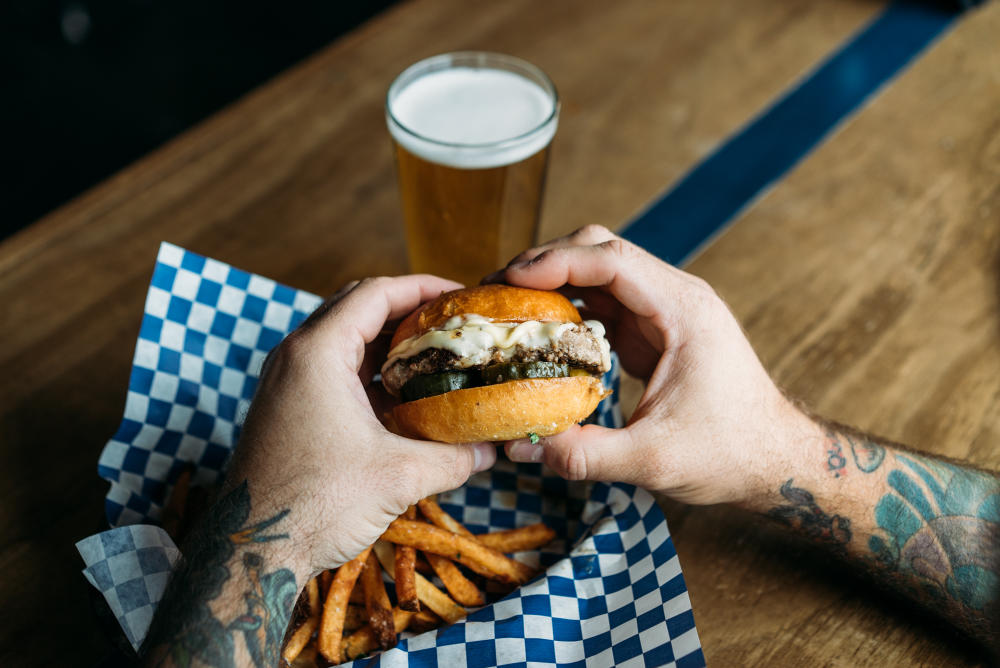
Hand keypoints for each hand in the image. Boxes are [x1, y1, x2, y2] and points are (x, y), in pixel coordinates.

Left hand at [224, 275, 496, 571]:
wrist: (250, 552)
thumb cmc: (315, 505)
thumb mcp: (398, 477)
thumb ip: (453, 457)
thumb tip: (490, 450)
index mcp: (317, 352)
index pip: (375, 293)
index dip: (424, 287)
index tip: (461, 297)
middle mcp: (296, 356)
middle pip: (358, 307)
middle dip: (409, 309)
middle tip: (452, 323)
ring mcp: (287, 381)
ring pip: (345, 339)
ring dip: (389, 342)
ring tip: (436, 355)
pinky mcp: (287, 407)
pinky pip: (334, 370)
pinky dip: (371, 372)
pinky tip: (405, 397)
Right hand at [491, 225, 806, 506]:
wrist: (777, 459)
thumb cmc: (732, 454)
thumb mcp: (656, 461)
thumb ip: (586, 454)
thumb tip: (518, 446)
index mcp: (684, 310)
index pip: (613, 260)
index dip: (557, 262)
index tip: (511, 277)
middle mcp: (676, 298)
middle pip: (602, 251)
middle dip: (547, 263)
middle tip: (497, 290)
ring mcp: (666, 311)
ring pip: (600, 273)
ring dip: (554, 283)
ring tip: (507, 306)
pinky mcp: (656, 331)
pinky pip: (604, 304)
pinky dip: (568, 309)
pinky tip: (538, 330)